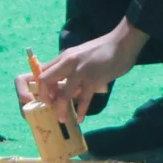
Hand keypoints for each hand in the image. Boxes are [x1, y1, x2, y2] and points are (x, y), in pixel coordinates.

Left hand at [31, 22, 146, 115]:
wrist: (122, 43)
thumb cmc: (103, 49)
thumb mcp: (81, 55)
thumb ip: (71, 68)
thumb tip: (65, 85)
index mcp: (64, 57)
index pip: (42, 70)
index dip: (39, 86)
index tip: (45, 96)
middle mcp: (68, 63)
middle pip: (45, 81)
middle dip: (44, 97)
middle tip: (51, 106)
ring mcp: (80, 72)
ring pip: (63, 94)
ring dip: (60, 109)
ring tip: (62, 119)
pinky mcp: (93, 80)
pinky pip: (84, 100)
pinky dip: (81, 111)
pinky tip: (80, 119)